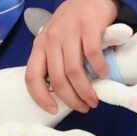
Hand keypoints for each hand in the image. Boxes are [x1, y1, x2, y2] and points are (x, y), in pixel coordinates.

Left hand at [24, 0, 118, 114]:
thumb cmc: (74, 23)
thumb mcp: (56, 40)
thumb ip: (56, 60)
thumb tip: (62, 91)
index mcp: (40, 45)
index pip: (32, 76)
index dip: (40, 97)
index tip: (53, 110)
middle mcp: (51, 39)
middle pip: (57, 78)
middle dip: (71, 99)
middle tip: (84, 107)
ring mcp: (70, 33)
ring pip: (74, 71)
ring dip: (85, 90)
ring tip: (94, 99)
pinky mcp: (89, 27)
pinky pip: (93, 55)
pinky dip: (100, 69)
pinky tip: (105, 76)